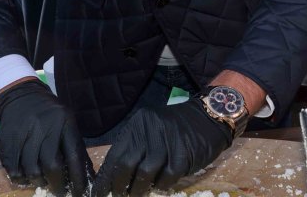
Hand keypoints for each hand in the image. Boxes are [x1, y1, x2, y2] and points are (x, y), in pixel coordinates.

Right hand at [0, 80, 91, 196]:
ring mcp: (24, 132)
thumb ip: (76, 148)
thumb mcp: (68, 124)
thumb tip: (87, 178)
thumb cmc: (50, 115)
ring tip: (42, 181)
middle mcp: (44, 126)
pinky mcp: (7, 139)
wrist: (22, 96)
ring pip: (31, 169)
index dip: (78, 179)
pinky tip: (25, 176)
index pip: (74, 156)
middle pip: (51, 164)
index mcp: (64, 122)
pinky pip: (12, 167)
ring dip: (38, 181)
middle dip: (56, 184)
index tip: (79, 193)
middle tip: (58, 191)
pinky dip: (19, 177)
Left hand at [93, 101, 233, 196]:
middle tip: (118, 196)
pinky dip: (161, 186)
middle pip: (126, 164)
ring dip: (138, 189)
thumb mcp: (151, 131)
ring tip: (137, 195)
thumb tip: (114, 177)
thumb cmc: (175, 129)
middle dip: (119, 185)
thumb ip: (135, 149)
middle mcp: (149, 130)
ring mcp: (167, 142)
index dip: (105, 176)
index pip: (115, 154)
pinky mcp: (183, 155)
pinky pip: (166, 178)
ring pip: (144, 173)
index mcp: (138, 124)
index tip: (97, 192)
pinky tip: (160, 187)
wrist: (208, 118)